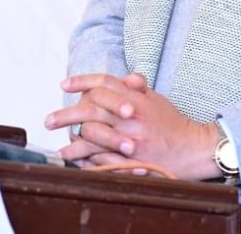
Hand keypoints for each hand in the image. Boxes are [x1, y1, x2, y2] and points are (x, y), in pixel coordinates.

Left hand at [47, 72, 219, 180]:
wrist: (192, 148)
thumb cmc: (172, 123)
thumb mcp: (157, 99)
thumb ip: (138, 88)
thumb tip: (126, 77)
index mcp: (136, 98)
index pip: (104, 83)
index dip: (82, 81)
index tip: (64, 84)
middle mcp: (131, 116)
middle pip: (91, 110)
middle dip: (66, 114)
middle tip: (49, 120)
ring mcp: (130, 139)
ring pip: (92, 137)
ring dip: (73, 142)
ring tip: (61, 147)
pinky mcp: (131, 160)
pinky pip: (102, 160)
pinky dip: (87, 162)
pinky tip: (78, 162)